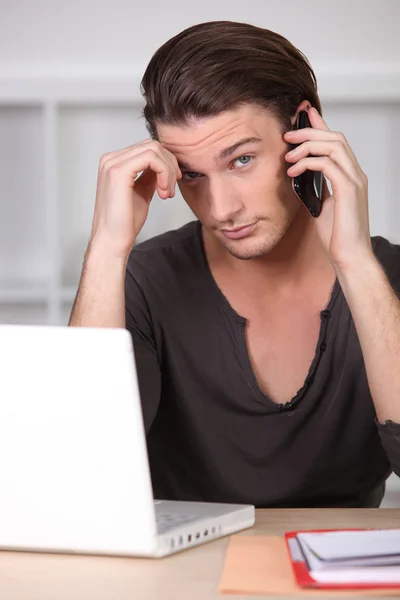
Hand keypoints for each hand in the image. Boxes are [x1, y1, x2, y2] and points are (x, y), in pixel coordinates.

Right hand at [90, 139, 181, 258]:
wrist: (112, 241)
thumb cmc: (124, 223)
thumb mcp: (142, 192)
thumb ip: (150, 176)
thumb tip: (164, 166)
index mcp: (114, 163)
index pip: (147, 148)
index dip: (166, 163)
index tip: (171, 184)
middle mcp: (111, 159)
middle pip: (152, 145)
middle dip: (169, 165)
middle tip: (170, 190)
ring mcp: (113, 163)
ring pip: (154, 150)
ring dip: (167, 171)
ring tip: (166, 193)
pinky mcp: (119, 171)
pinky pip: (151, 158)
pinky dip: (164, 172)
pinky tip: (162, 192)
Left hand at [283, 107, 372, 271]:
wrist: (349, 256)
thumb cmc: (337, 235)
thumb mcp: (321, 205)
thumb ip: (314, 188)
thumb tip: (298, 176)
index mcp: (350, 176)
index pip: (336, 142)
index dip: (320, 125)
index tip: (303, 115)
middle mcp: (355, 174)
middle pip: (335, 138)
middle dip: (309, 131)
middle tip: (287, 135)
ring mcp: (354, 181)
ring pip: (333, 146)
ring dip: (307, 146)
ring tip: (288, 156)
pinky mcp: (348, 190)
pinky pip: (328, 164)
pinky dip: (308, 163)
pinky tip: (293, 171)